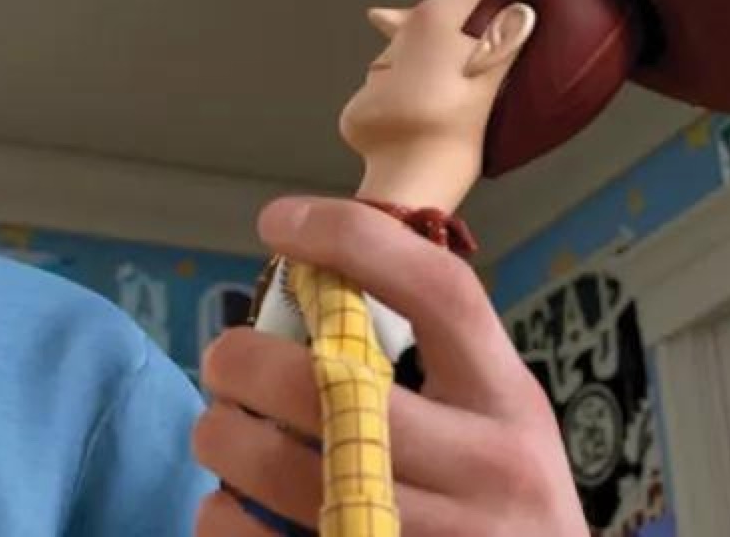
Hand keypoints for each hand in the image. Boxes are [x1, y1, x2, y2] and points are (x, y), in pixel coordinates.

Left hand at [191, 197, 580, 535]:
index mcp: (507, 400)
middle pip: (331, 386)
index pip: (438, 292)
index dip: (352, 240)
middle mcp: (487, 468)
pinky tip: (232, 507)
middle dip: (244, 362)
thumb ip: (432, 363)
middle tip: (223, 361)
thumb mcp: (498, 422)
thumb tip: (308, 285)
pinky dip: (226, 519)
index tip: (279, 222)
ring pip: (286, 473)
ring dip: (224, 440)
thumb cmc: (502, 503)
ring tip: (221, 432)